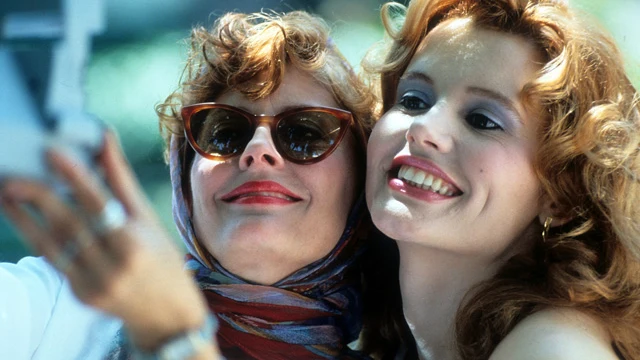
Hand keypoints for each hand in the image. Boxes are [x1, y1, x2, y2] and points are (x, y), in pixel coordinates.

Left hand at [0, 133, 218, 356]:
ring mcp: (93, 284)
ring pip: (52, 245)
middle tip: (13, 176)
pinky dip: (38, 238)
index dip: (76, 177)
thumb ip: (121, 181)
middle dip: (39, 198)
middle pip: (70, 225)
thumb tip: (105, 137)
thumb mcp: (148, 219)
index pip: (100, 204)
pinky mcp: (80, 295)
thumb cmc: (162, 259)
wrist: (167, 313)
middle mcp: (113, 266)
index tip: (52, 153)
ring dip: (24, 219)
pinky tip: (23, 219)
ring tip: (6, 194)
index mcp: (135, 243)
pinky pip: (55, 261)